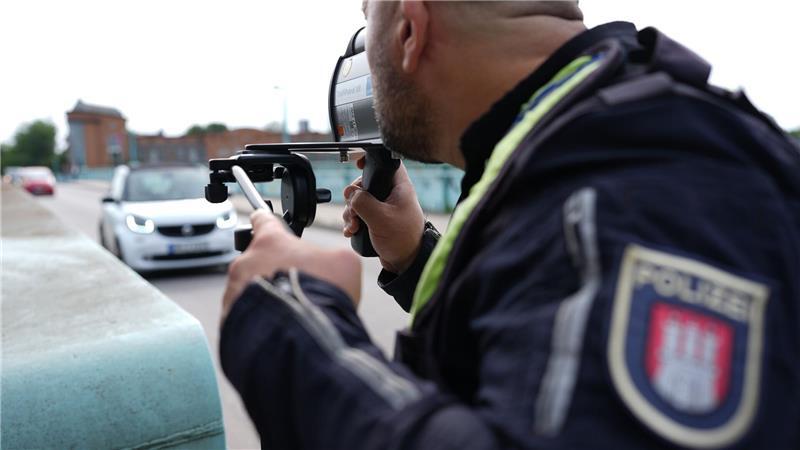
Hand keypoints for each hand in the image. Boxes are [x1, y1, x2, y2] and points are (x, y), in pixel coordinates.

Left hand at [222, 210, 361, 320]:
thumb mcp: (343, 264)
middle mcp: (245, 263)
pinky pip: (245, 316)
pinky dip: (259, 320)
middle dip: (274, 273)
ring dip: (266, 297)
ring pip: (249, 291)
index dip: (266, 221)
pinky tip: (280, 327)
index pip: (263, 221)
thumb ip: (330, 256)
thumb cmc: (322, 294)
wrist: (302, 335)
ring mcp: (234, 292)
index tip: (263, 220)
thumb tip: (327, 266)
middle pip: (258, 262)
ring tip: (290, 312)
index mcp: (270, 242)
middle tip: (296, 289)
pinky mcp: (229, 319)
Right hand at [342, 159, 424, 273]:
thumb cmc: (402, 240)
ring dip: (351, 213)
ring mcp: (384, 208)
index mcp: (399, 187)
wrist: (405, 262)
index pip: (386, 163)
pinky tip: (352, 231)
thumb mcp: (380, 218)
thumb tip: (350, 194)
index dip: (371, 161)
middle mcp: (392, 195)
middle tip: (354, 210)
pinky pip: (360, 214)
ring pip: (359, 200)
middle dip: (353, 198)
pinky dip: (353, 221)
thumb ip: (363, 202)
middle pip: (365, 184)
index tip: (357, 164)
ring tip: (354, 225)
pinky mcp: (377, 220)